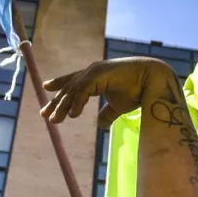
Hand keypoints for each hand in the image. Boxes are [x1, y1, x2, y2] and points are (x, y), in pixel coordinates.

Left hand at [41, 57, 178, 126]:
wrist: (153, 81)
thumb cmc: (138, 91)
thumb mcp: (118, 106)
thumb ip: (107, 113)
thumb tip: (101, 124)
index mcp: (95, 77)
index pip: (73, 81)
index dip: (59, 84)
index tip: (47, 88)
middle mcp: (92, 72)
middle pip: (69, 88)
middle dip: (56, 101)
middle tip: (44, 114)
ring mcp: (95, 72)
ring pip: (73, 90)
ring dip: (63, 106)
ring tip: (55, 121)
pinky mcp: (99, 75)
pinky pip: (83, 91)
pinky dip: (77, 103)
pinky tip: (72, 115)